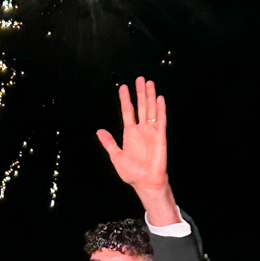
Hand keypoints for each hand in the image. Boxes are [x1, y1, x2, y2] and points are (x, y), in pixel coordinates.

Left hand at [96, 77, 167, 191]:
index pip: (128, 111)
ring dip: (150, 96)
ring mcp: (151, 131)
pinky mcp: (160, 136)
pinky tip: (160, 98)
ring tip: (149, 83)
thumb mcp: (116, 156)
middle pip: (141, 106)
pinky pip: (161, 120)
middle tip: (139, 78)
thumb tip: (99, 131)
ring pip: (151, 109)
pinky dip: (161, 109)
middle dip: (140, 92)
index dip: (125, 99)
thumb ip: (109, 143)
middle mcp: (141, 130)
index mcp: (130, 133)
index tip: (123, 87)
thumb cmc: (132, 172)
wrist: (145, 182)